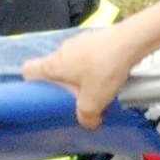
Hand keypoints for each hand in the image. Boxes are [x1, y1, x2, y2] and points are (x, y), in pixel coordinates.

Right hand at [22, 23, 146, 129]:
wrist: (131, 41)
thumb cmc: (104, 69)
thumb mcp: (94, 102)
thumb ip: (86, 117)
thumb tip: (88, 122)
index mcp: (53, 65)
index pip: (28, 70)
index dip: (32, 84)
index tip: (46, 95)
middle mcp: (61, 50)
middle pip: (53, 68)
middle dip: (63, 84)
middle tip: (78, 97)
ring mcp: (78, 41)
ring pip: (71, 61)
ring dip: (81, 74)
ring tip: (99, 86)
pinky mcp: (94, 37)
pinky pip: (87, 54)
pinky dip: (94, 64)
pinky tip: (110, 72)